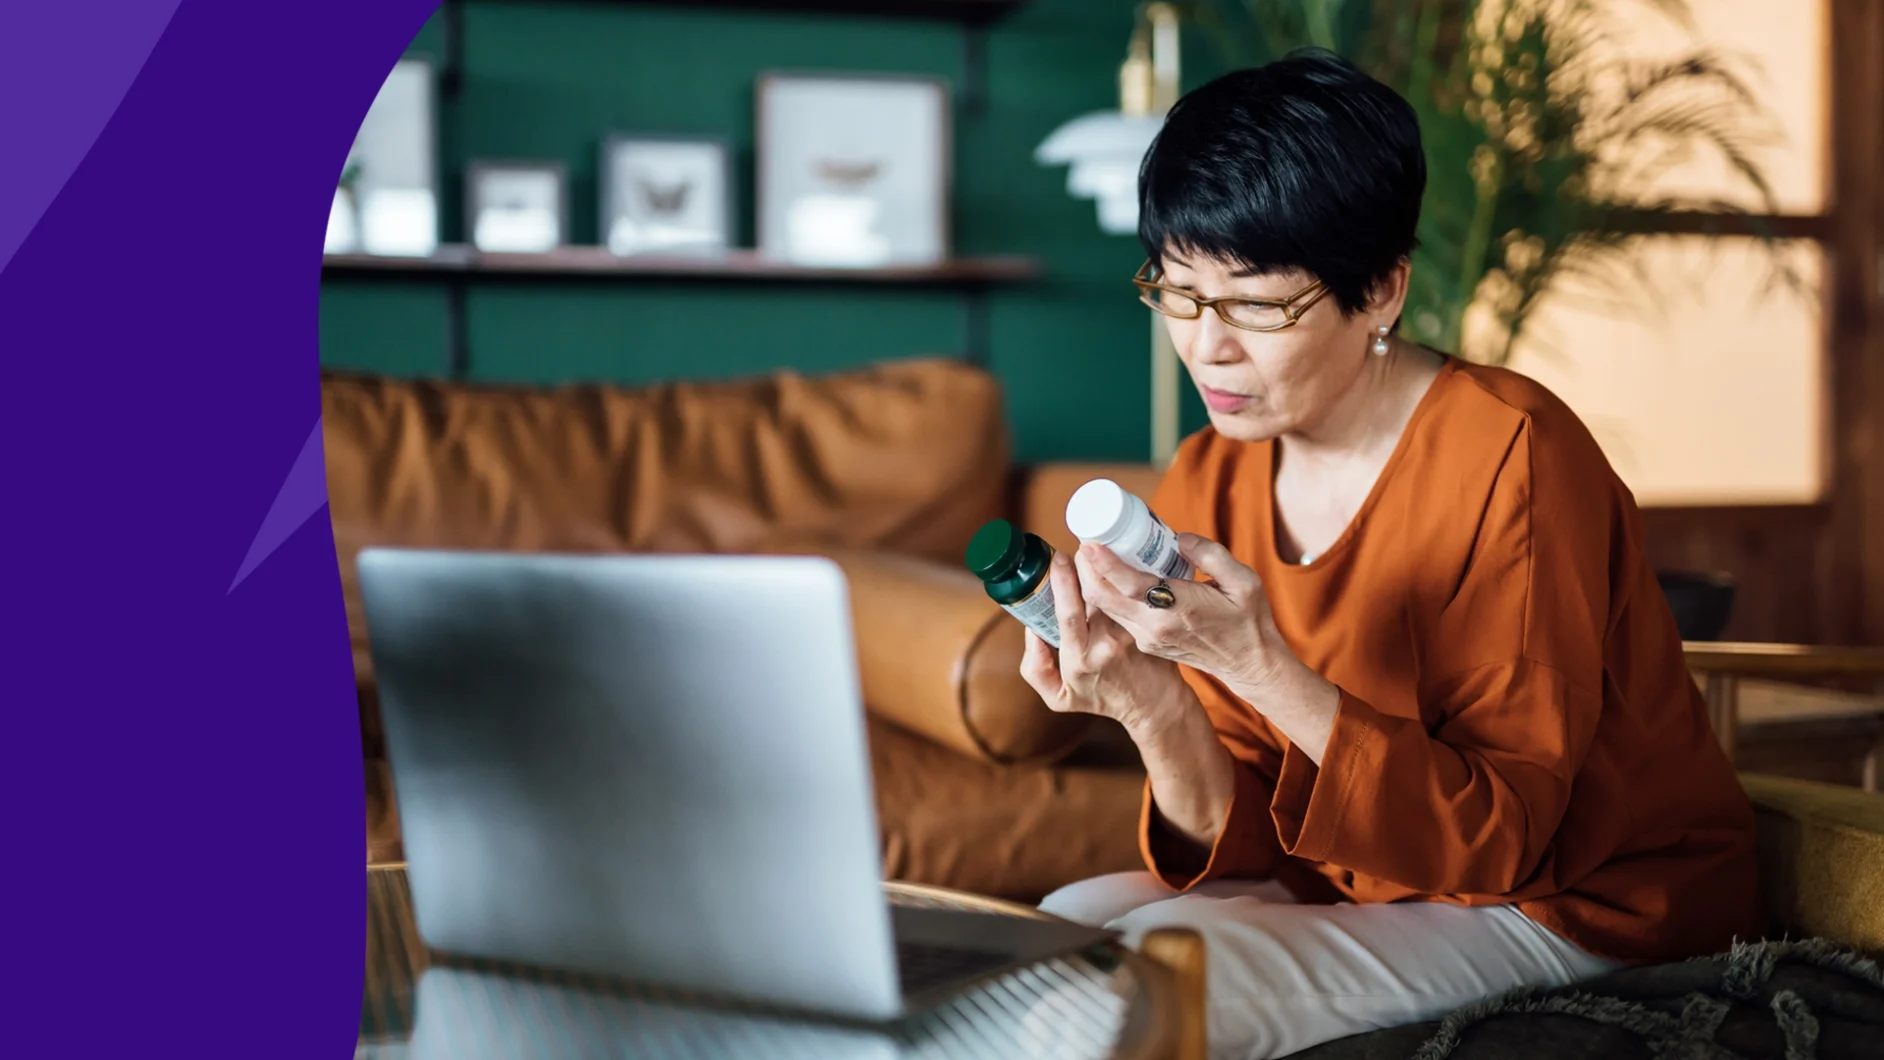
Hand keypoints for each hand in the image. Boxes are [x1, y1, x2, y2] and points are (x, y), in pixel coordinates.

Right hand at [1018, 550, 1192, 734]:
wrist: (1153, 706)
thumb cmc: (1103, 698)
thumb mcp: (1060, 697)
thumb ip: (1035, 669)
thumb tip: (1032, 631)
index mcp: (1079, 658)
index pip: (1068, 613)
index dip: (1063, 583)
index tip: (1059, 559)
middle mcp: (1105, 644)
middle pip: (1094, 595)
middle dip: (1086, 565)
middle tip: (1080, 547)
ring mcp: (1131, 634)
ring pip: (1114, 592)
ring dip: (1106, 569)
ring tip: (1097, 551)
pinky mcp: (1149, 625)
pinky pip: (1133, 596)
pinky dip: (1125, 578)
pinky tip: (1120, 564)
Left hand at [1075, 533, 1297, 697]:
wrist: (1248, 664)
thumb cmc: (1249, 621)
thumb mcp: (1244, 582)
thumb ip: (1211, 555)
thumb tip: (1178, 539)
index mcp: (1178, 610)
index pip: (1129, 585)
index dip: (1104, 564)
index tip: (1089, 542)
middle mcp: (1155, 627)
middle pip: (1105, 598)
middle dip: (1087, 569)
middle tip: (1085, 541)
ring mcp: (1147, 638)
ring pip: (1107, 609)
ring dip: (1094, 582)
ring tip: (1093, 554)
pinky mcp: (1146, 643)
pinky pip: (1118, 616)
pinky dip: (1108, 595)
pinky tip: (1111, 575)